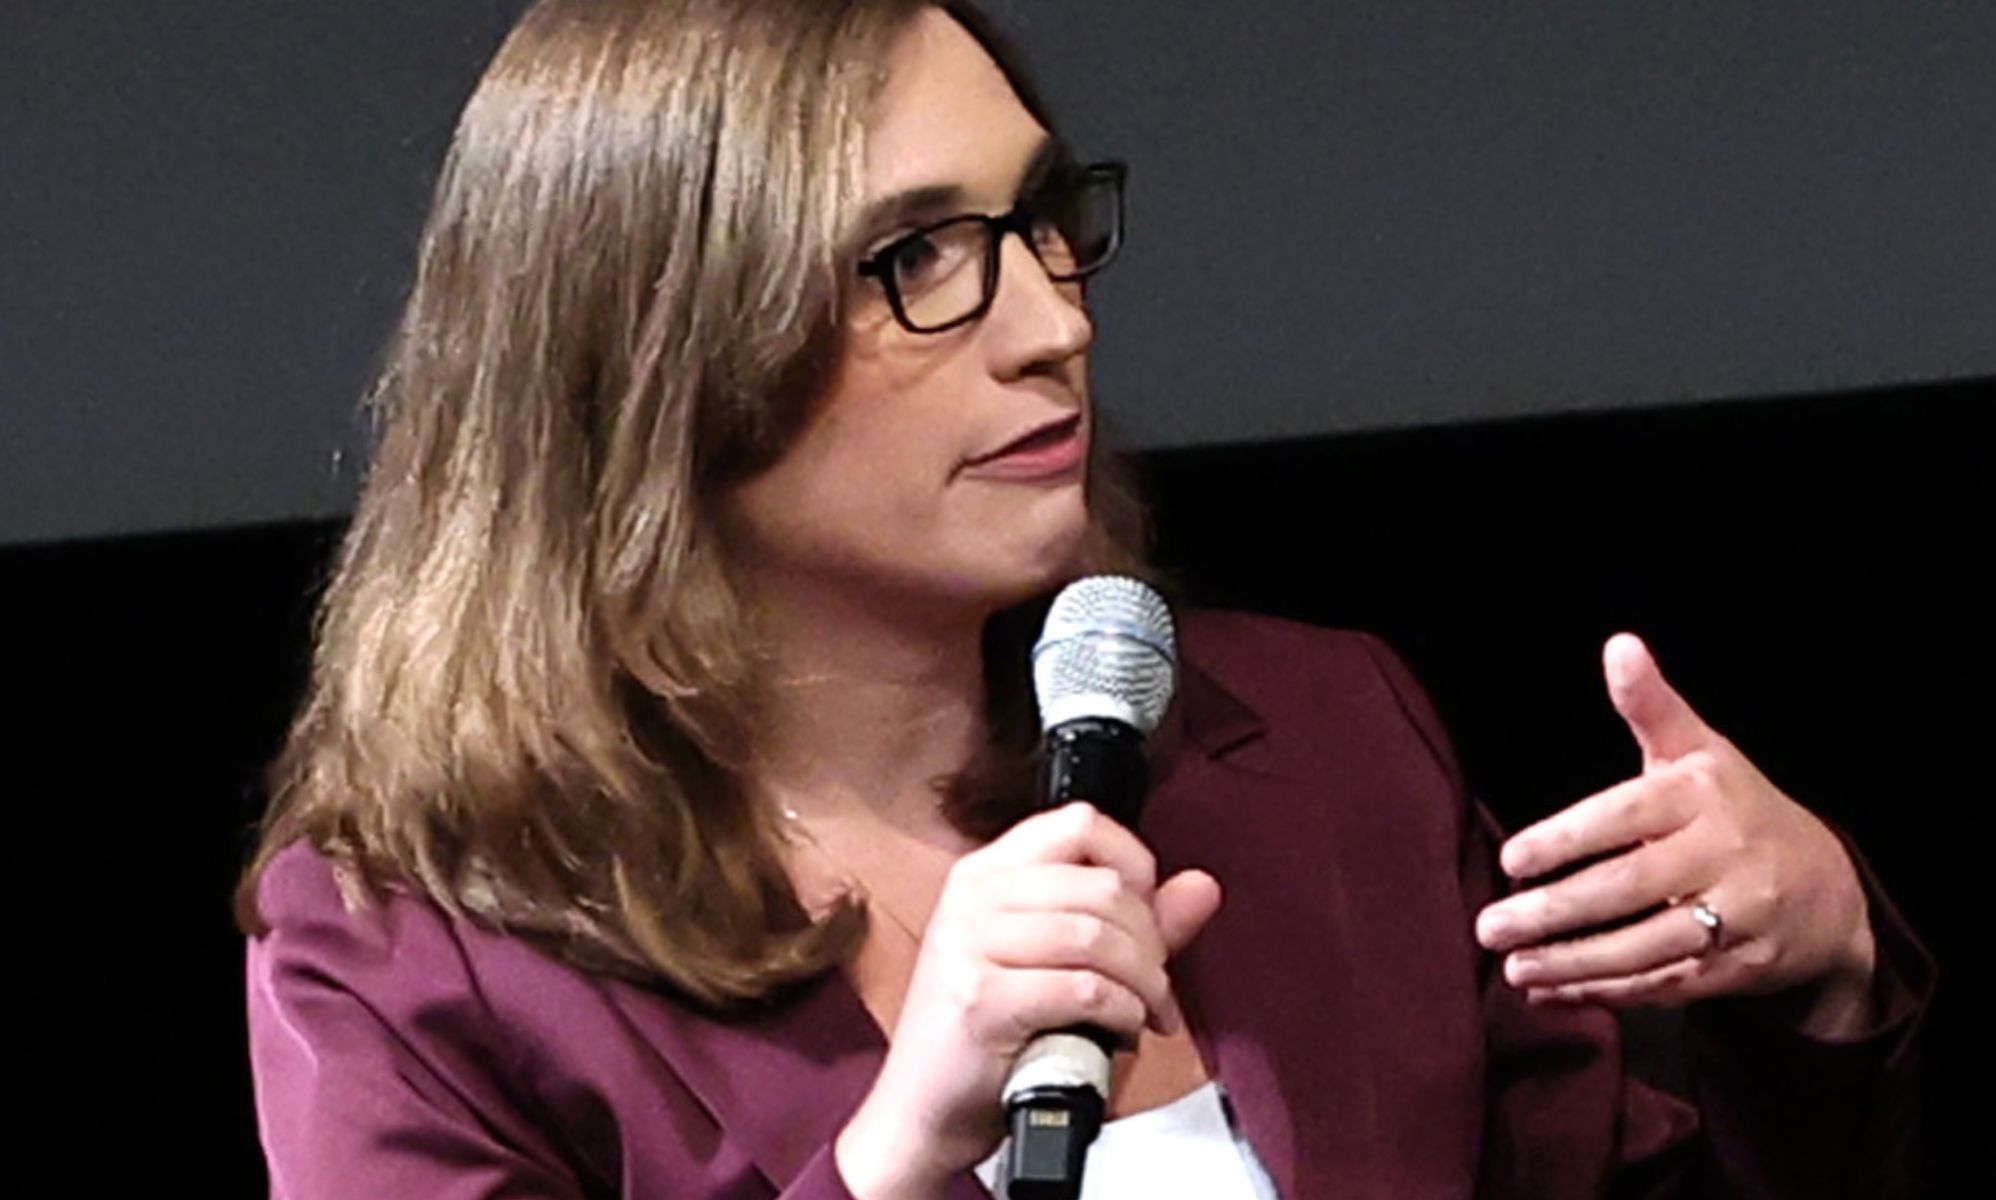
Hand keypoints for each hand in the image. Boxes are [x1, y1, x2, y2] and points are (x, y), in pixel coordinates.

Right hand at [835, 802, 1222, 1199]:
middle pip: (1100, 884)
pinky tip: (1120, 1030)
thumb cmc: (990, 1037)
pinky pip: (1084, 989)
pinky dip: (1120, 1013)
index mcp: (985, 872)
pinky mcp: (980, 998)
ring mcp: (969, 943)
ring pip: (1097, 937)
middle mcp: (972, 895)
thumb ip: (1132, 922)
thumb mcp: (1055, 963)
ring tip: (1145, 1012)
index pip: (1080, 823)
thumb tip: (1203, 886)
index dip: (1134, 863)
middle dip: (1150, 942)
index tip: (1150, 915)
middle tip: (1156, 985)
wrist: (922, 1112)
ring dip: (1143, 982)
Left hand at [1474, 634, 1876, 1037]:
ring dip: (1572, 963)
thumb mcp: (1700, 749)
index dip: (1566, 839)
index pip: (1625, 818)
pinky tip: (1550, 991)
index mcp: (1702, 796)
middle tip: (1489, 926)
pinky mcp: (1737, 970)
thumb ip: (1651, 706)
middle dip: (1554, 913)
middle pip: (1628, 890)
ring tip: (1513, 966)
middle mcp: (1723, 857)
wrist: (1828, 890)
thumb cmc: (1737, 808)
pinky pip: (1662, 986)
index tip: (1510, 859)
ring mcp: (1735, 919)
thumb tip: (1619, 644)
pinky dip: (1604, 993)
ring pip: (1643, 948)